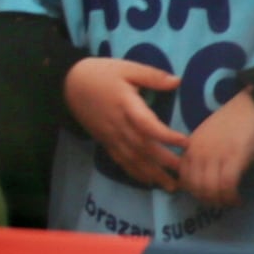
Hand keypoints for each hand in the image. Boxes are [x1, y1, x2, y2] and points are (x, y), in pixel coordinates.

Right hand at [63, 57, 187, 191]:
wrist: (68, 83)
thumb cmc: (100, 73)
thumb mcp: (126, 68)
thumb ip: (151, 76)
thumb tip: (177, 81)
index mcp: (125, 104)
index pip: (146, 125)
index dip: (166, 136)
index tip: (186, 143)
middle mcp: (118, 124)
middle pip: (143, 147)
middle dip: (164, 161)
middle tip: (185, 172)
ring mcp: (110, 135)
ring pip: (133, 158)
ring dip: (152, 173)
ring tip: (171, 186)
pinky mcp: (104, 141)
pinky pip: (120, 160)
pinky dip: (135, 172)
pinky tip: (148, 181)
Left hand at [178, 88, 253, 207]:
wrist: (253, 109)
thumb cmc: (232, 124)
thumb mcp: (207, 138)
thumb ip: (201, 155)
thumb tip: (202, 180)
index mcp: (190, 146)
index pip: (182, 176)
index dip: (193, 191)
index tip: (205, 196)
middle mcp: (198, 151)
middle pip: (194, 186)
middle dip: (206, 199)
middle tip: (220, 202)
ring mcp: (215, 154)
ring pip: (209, 188)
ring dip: (220, 201)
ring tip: (231, 201)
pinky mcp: (234, 157)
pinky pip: (227, 184)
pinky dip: (231, 196)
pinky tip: (238, 198)